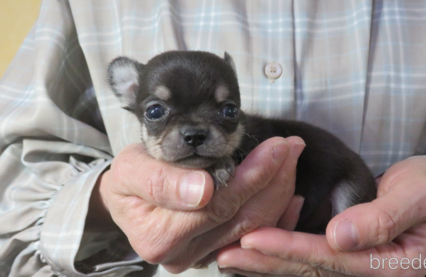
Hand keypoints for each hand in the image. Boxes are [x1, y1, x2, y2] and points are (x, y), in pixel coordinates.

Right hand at [87, 137, 304, 272]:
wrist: (127, 198)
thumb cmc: (129, 179)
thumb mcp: (131, 169)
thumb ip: (161, 181)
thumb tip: (201, 191)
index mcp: (160, 236)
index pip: (218, 204)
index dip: (252, 175)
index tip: (276, 148)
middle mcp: (183, 255)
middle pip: (243, 217)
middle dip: (273, 178)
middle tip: (291, 147)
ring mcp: (202, 256)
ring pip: (254, 226)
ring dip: (278, 190)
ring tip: (290, 157)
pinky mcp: (216, 251)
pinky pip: (255, 235)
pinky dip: (278, 214)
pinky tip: (292, 194)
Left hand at [216, 157, 425, 276]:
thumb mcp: (417, 197)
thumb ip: (382, 217)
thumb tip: (340, 236)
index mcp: (391, 267)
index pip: (332, 259)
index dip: (291, 248)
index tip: (254, 237)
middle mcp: (367, 275)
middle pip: (310, 270)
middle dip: (266, 261)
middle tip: (227, 253)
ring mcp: (353, 270)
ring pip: (303, 270)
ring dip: (264, 264)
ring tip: (227, 256)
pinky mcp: (340, 260)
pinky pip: (305, 261)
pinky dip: (276, 258)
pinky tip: (249, 253)